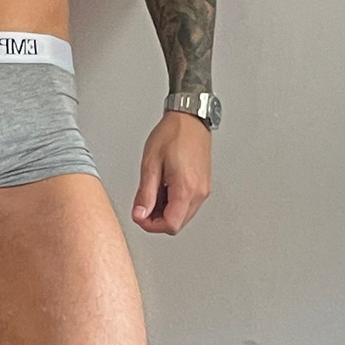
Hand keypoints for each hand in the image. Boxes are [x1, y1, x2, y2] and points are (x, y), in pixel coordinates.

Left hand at [132, 110, 211, 234]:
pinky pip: (188, 205)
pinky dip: (174, 203)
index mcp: (186, 188)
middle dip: (157, 220)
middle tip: (143, 204)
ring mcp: (203, 190)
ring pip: (182, 216)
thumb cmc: (172, 134)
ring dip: (165, 211)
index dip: (152, 225)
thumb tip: (140, 214)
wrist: (190, 119)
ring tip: (154, 191)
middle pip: (177, 224)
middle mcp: (199, 192)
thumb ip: (145, 194)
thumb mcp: (151, 164)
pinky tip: (164, 188)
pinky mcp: (203, 186)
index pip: (170, 225)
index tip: (140, 215)